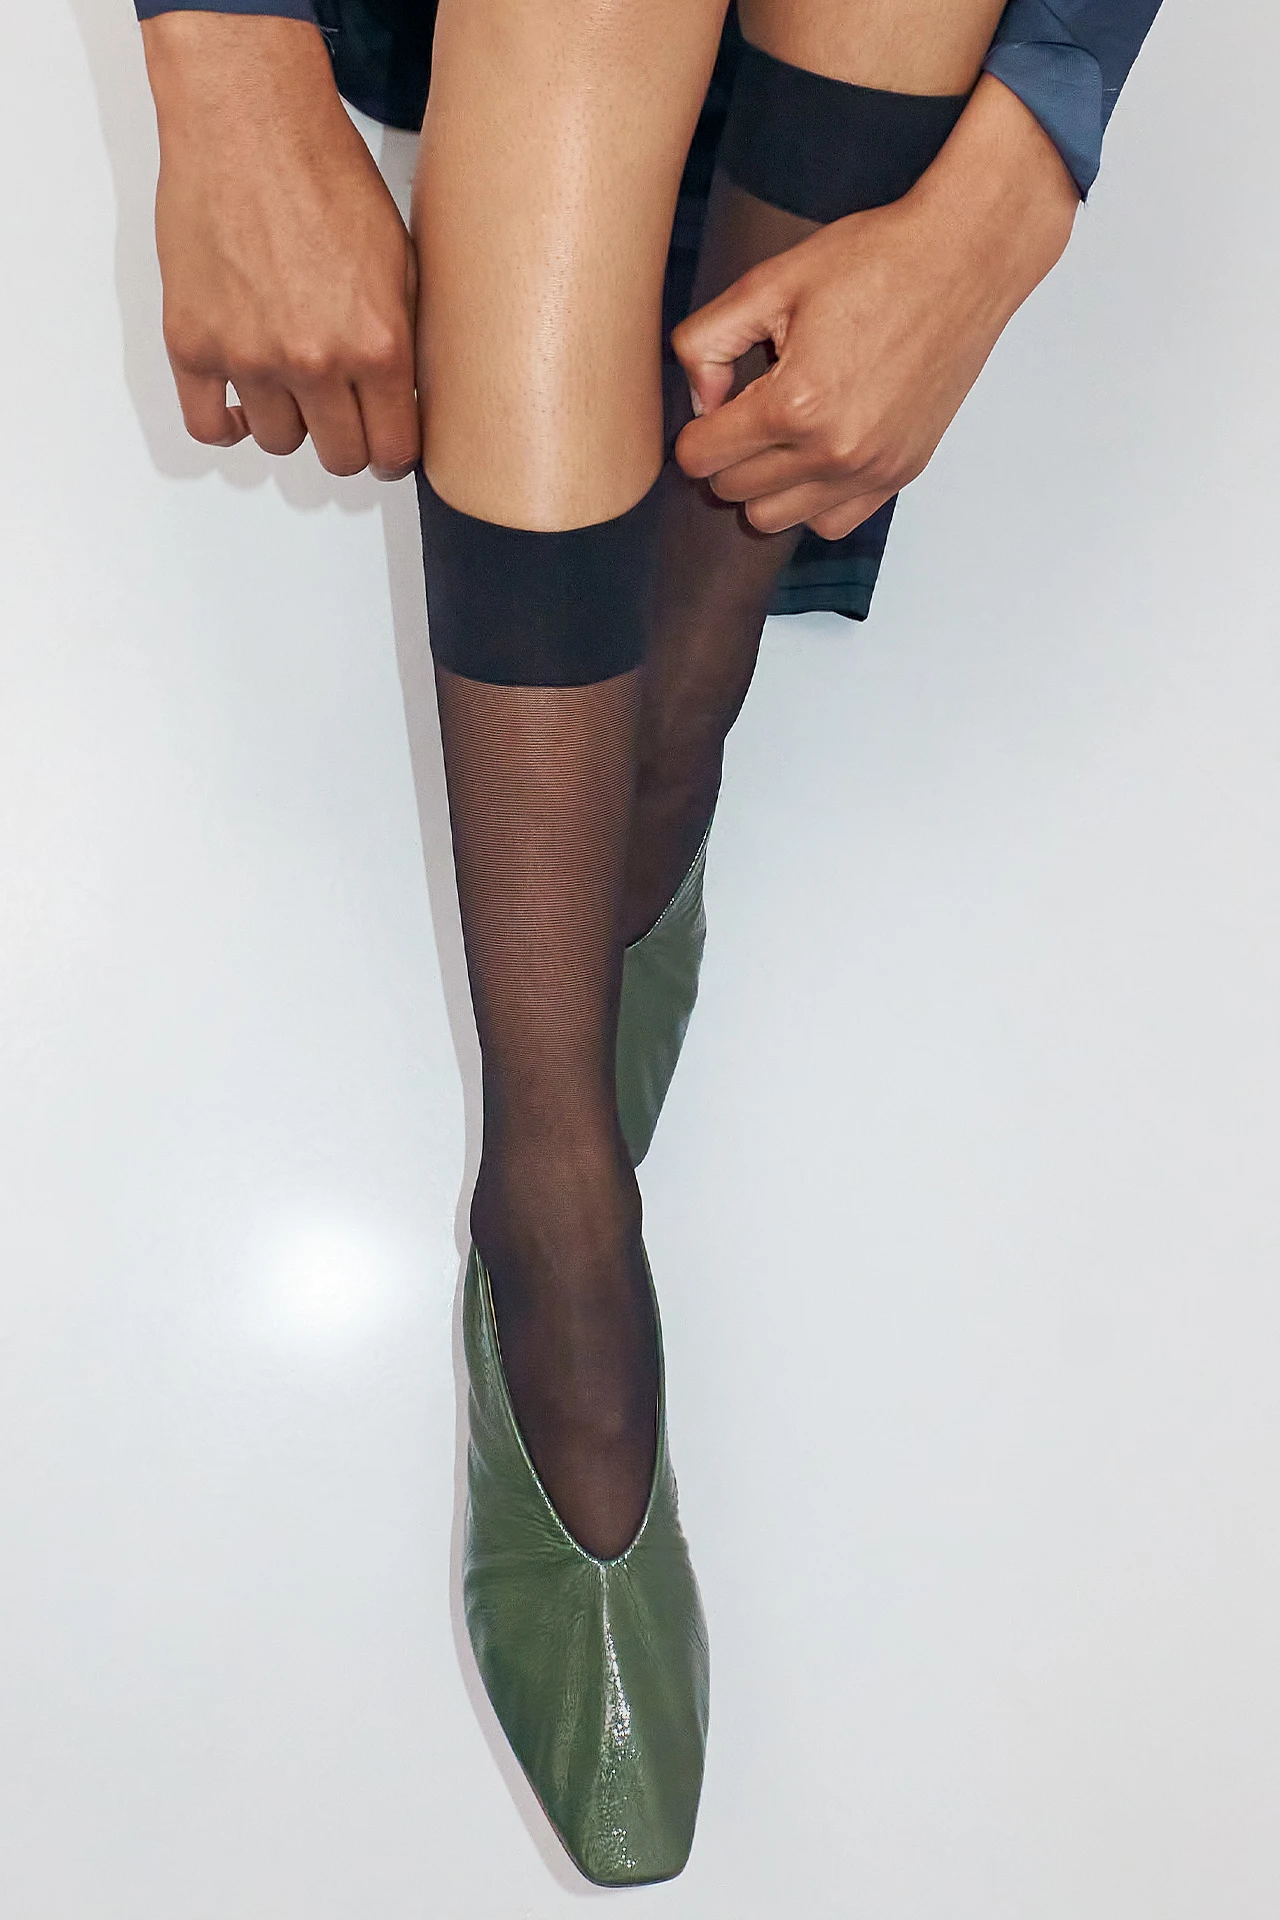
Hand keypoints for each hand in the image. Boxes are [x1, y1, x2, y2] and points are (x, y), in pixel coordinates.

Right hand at [142, 14, 419, 479]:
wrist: (249, 122)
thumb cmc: (325, 175)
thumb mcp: (400, 261)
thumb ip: (405, 340)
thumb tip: (410, 400)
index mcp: (378, 345)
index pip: (392, 450)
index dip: (392, 455)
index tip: (386, 448)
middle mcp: (315, 362)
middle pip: (338, 457)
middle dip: (346, 442)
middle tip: (342, 418)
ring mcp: (249, 358)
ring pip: (277, 442)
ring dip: (287, 422)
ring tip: (289, 383)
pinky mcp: (193, 343)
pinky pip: (207, 426)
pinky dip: (225, 423)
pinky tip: (238, 403)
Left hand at [673, 74, 1078, 539]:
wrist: (964, 259)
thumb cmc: (873, 261)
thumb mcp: (767, 282)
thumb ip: (706, 343)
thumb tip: (698, 405)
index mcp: (794, 403)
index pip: (700, 457)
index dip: (694, 430)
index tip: (714, 403)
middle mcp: (834, 451)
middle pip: (732, 492)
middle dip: (727, 453)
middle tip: (747, 408)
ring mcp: (871, 470)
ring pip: (775, 519)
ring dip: (764, 484)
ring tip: (782, 434)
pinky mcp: (900, 473)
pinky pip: (830, 523)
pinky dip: (812, 499)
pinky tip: (817, 453)